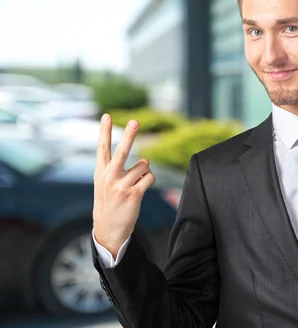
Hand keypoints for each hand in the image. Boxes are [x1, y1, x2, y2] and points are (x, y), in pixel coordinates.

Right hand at [93, 114, 155, 257]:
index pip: (102, 147)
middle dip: (129, 135)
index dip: (105, 131)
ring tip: (135, 182)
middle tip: (136, 121)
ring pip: (144, 165)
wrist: (108, 228)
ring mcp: (121, 186)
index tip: (107, 116)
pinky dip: (149, 180)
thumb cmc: (109, 202)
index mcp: (100, 172)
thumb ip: (117, 168)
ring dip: (144, 171)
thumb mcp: (104, 183)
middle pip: (121, 151)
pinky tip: (141, 188)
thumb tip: (145, 160)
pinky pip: (150, 177)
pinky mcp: (133, 194)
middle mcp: (109, 177)